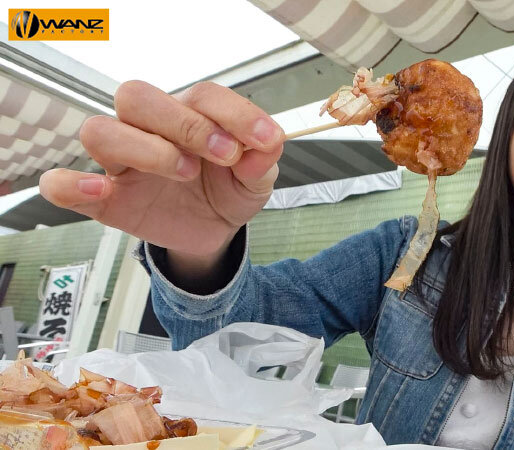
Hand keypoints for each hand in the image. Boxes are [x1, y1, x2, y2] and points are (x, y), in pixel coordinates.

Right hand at [39, 80, 283, 259]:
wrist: (214, 233)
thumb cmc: (229, 192)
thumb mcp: (257, 180)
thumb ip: (262, 162)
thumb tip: (267, 146)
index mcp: (190, 115)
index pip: (201, 94)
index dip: (234, 113)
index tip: (264, 140)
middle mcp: (150, 130)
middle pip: (137, 97)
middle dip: (184, 122)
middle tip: (224, 154)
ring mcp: (123, 164)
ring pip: (101, 131)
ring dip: (145, 148)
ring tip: (185, 172)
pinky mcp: (104, 200)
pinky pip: (61, 185)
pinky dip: (71, 184)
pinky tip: (103, 188)